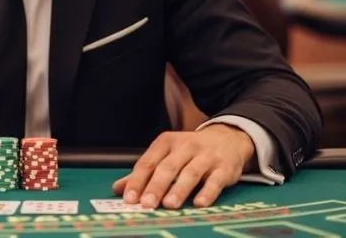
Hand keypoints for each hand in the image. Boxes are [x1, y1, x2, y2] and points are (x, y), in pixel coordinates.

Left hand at [112, 125, 254, 209]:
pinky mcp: (223, 167)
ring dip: (179, 189)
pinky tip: (199, 203)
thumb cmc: (190, 151)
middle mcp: (185, 146)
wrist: (226, 139)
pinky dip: (207, 192)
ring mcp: (205, 156)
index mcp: (166, 142)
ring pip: (190, 173)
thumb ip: (144, 172)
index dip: (137, 180)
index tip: (129, 198)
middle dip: (156, 186)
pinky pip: (215, 180)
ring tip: (169, 205)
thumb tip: (119, 188)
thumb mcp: (166, 155)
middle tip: (146, 204)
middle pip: (167, 167)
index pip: (148, 162)